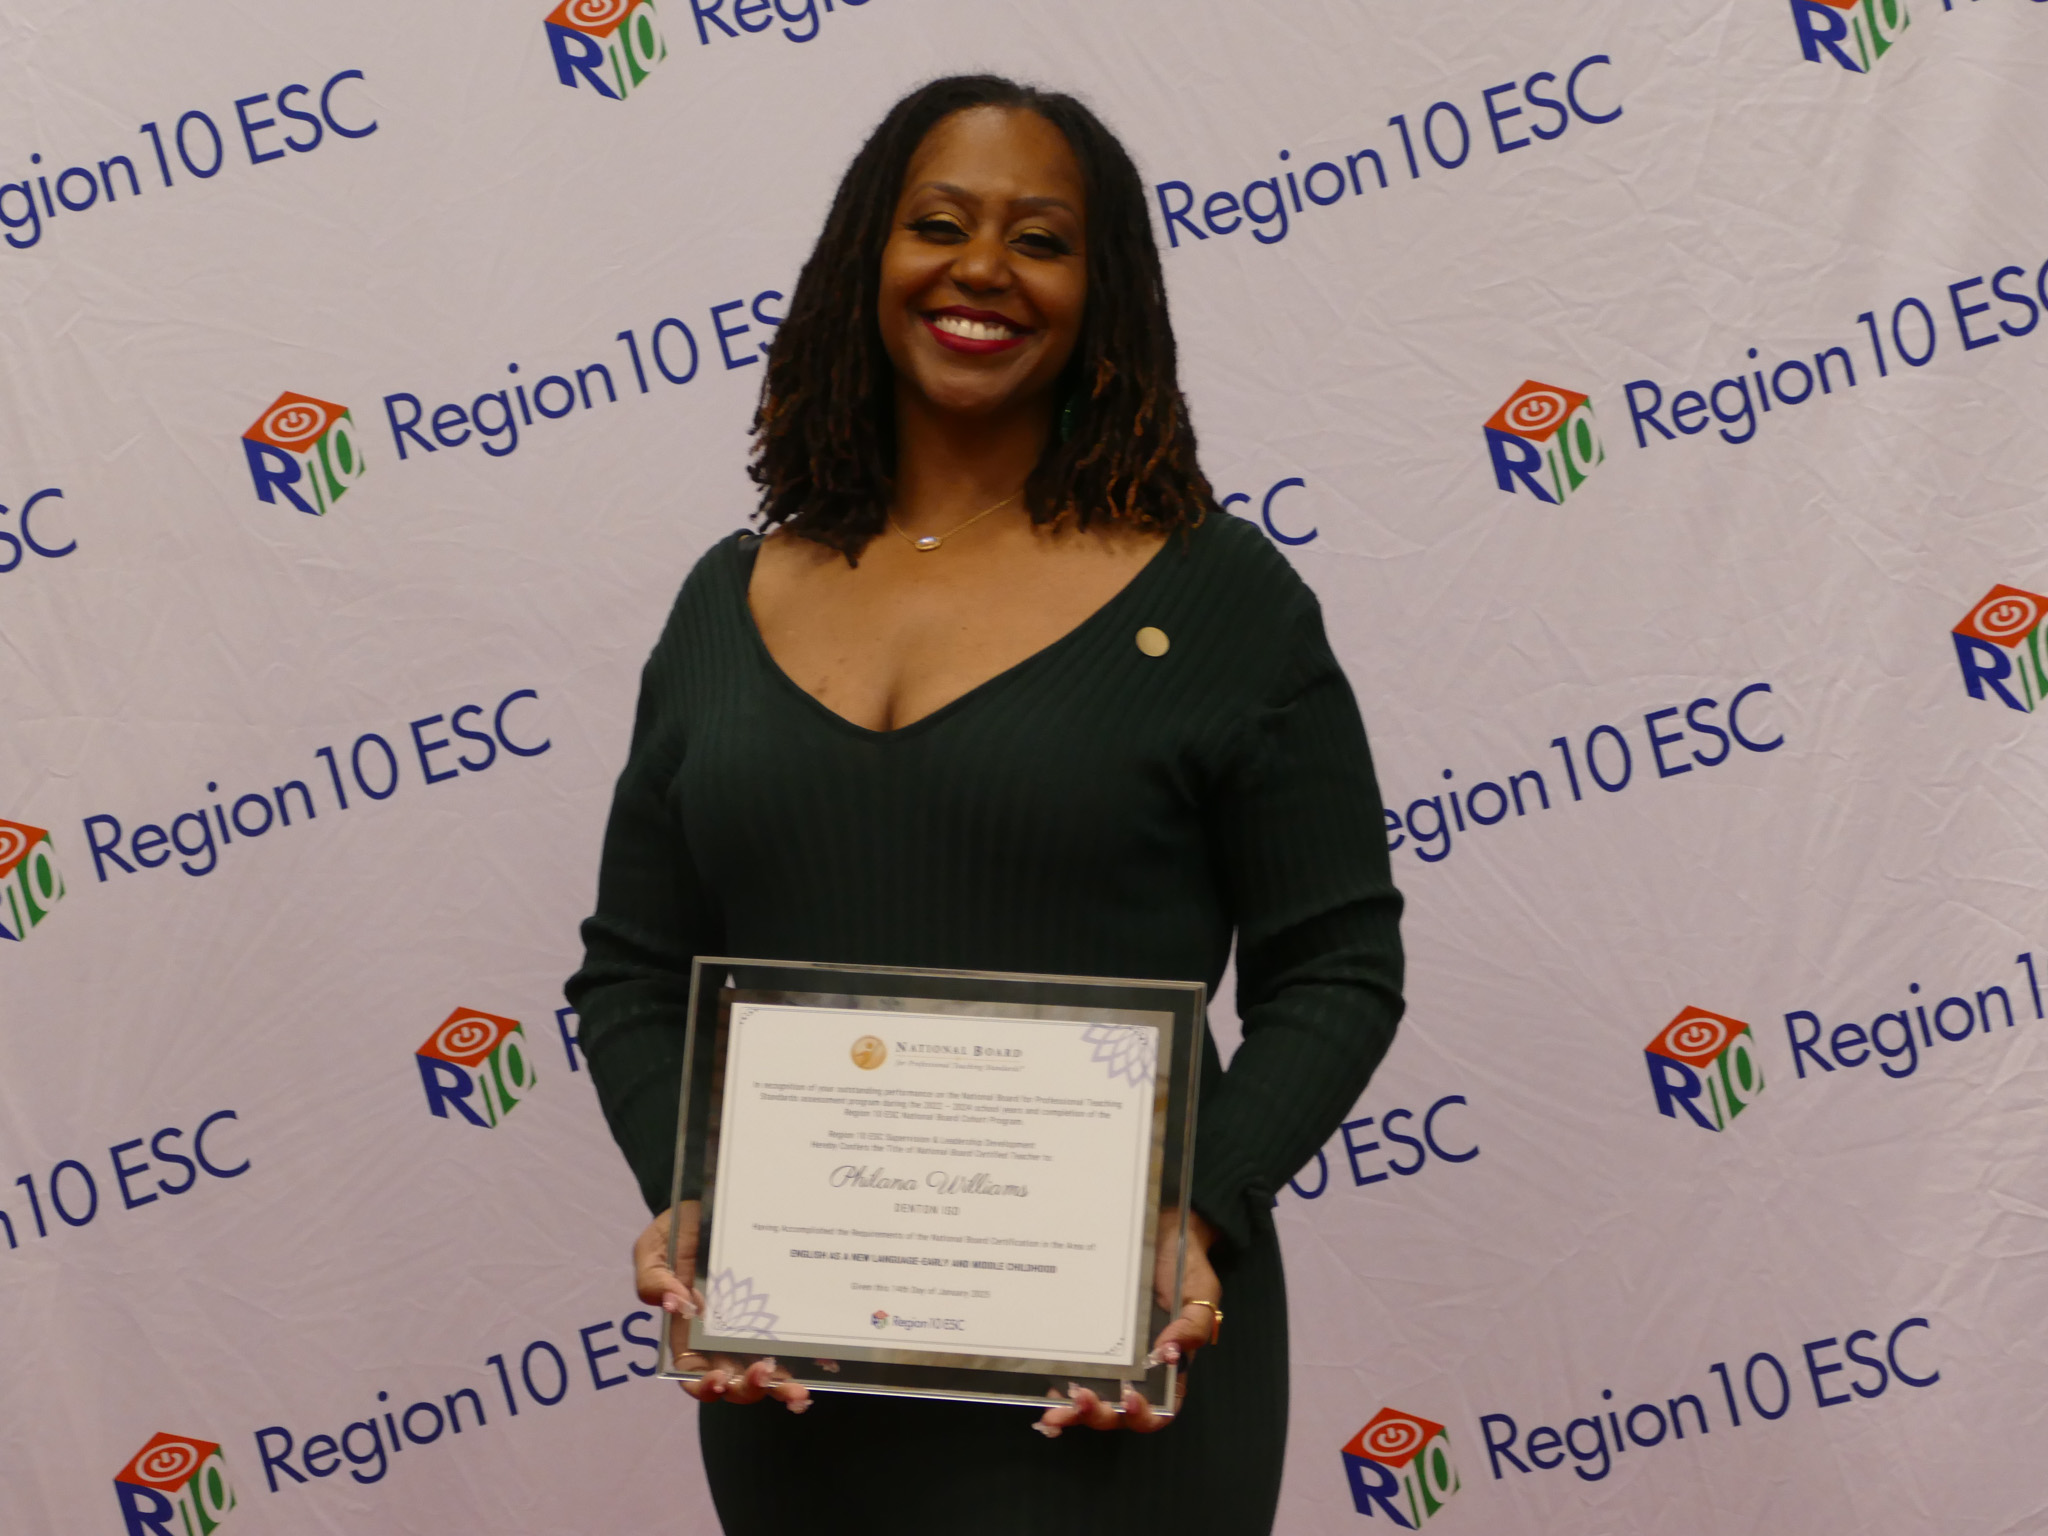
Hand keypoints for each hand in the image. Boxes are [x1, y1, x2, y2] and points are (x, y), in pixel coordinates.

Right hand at [633, 1204, 811, 1412]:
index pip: (692, 1373)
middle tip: (763, 1374)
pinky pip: (791, 1343)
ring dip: (780, 1387)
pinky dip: (804, 1361)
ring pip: (765, 1372)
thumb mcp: (654, 1247)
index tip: (718, 1379)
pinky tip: (821, 1367)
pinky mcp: (778, 1313)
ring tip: (797, 1391)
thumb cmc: (679, 1230)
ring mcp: (753, 1327)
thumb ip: (653, 1277)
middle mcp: (721, 1338)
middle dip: (749, 1388)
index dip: (703, 1385)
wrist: (715, 1202)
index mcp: (687, 1332)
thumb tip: (671, 1304)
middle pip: (733, 1381)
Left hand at [1033, 1208, 1221, 1437]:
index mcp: (1170, 1368)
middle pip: (1119, 1412)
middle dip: (1099, 1415)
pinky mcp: (1086, 1340)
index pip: (1161, 1408)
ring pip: (1091, 1399)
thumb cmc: (1183, 1265)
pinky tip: (1043, 1384)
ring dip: (1072, 1411)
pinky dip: (1056, 1383)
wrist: (1158, 1231)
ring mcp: (1110, 1358)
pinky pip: (1071, 1369)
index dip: (1145, 1415)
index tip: (1131, 1399)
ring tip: (1055, 1411)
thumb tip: (1170, 1353)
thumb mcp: (1200, 1293)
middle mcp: (1138, 1371)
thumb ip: (1193, 1325)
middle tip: (1081, 1400)